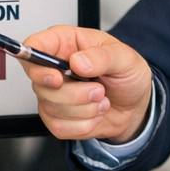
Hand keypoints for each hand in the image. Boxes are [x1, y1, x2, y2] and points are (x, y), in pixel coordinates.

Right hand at [17, 26, 153, 143]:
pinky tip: (94, 114)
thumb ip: (103, 57)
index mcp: (65, 43)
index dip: (38, 64)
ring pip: (51, 107)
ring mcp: (52, 94)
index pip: (34, 46)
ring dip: (84, 110)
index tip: (57, 78)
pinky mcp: (56, 117)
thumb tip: (78, 62)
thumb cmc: (127, 75)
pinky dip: (83, 125)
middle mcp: (54, 67)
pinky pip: (59, 127)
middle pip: (41, 84)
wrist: (135, 105)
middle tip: (99, 89)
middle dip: (75, 93)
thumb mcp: (125, 58)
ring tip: (101, 100)